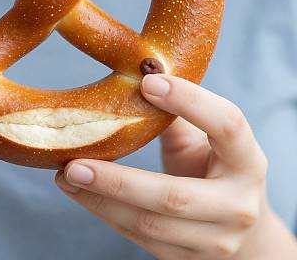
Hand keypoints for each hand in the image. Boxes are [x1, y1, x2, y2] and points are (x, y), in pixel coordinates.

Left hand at [55, 74, 275, 258]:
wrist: (240, 228)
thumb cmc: (213, 168)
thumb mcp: (203, 138)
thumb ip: (174, 112)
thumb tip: (133, 73)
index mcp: (248, 161)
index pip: (227, 125)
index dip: (190, 101)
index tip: (147, 81)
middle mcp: (238, 205)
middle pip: (174, 196)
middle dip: (118, 181)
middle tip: (74, 161)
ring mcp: (216, 240)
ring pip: (148, 224)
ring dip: (100, 199)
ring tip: (65, 174)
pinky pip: (139, 237)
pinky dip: (104, 211)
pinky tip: (78, 191)